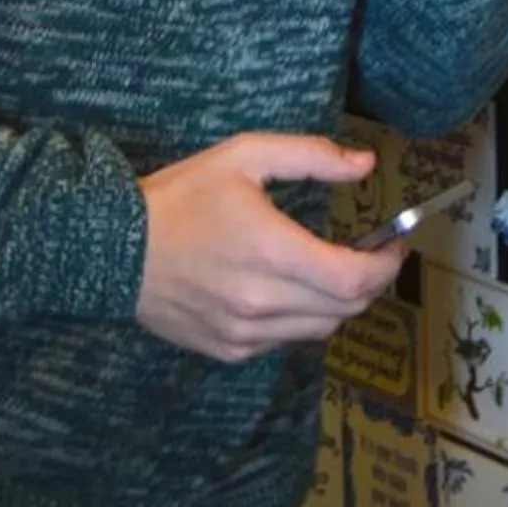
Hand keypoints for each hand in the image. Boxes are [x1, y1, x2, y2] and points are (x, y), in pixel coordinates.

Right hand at [135, 131, 403, 361]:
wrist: (113, 249)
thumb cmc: (181, 197)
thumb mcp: (246, 156)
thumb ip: (311, 156)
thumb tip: (366, 162)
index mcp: (272, 252)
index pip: (354, 278)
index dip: (386, 265)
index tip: (394, 243)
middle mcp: (262, 301)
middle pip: (346, 308)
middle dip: (372, 282)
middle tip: (374, 255)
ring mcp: (245, 332)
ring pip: (321, 328)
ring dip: (340, 303)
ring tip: (336, 271)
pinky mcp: (229, 350)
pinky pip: (287, 340)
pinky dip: (303, 318)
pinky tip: (292, 290)